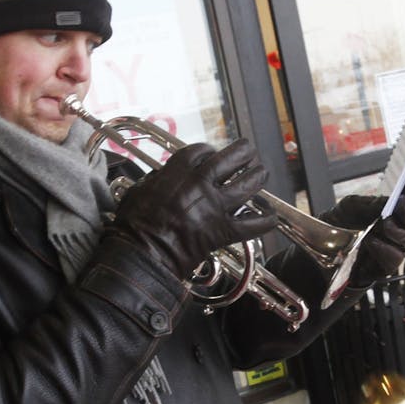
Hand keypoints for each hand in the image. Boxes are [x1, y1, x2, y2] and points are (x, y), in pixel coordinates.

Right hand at [109, 139, 276, 278]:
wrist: (143, 253)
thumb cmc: (134, 225)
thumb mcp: (139, 191)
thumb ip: (156, 181)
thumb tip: (160, 179)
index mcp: (178, 172)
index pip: (200, 152)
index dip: (208, 150)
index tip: (211, 153)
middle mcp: (201, 184)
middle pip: (230, 159)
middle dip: (243, 152)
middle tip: (249, 151)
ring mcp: (215, 207)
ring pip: (247, 185)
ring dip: (258, 176)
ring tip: (261, 172)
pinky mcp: (224, 231)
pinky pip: (253, 225)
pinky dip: (265, 221)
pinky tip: (270, 216)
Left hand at [319, 173, 404, 286]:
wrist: (322, 247)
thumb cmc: (341, 223)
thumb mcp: (351, 206)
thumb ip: (371, 204)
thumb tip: (389, 202)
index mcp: (391, 207)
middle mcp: (397, 225)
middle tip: (402, 204)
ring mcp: (393, 246)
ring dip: (396, 230)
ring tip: (383, 225)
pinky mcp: (385, 266)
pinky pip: (394, 258)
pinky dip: (385, 249)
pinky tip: (372, 241)